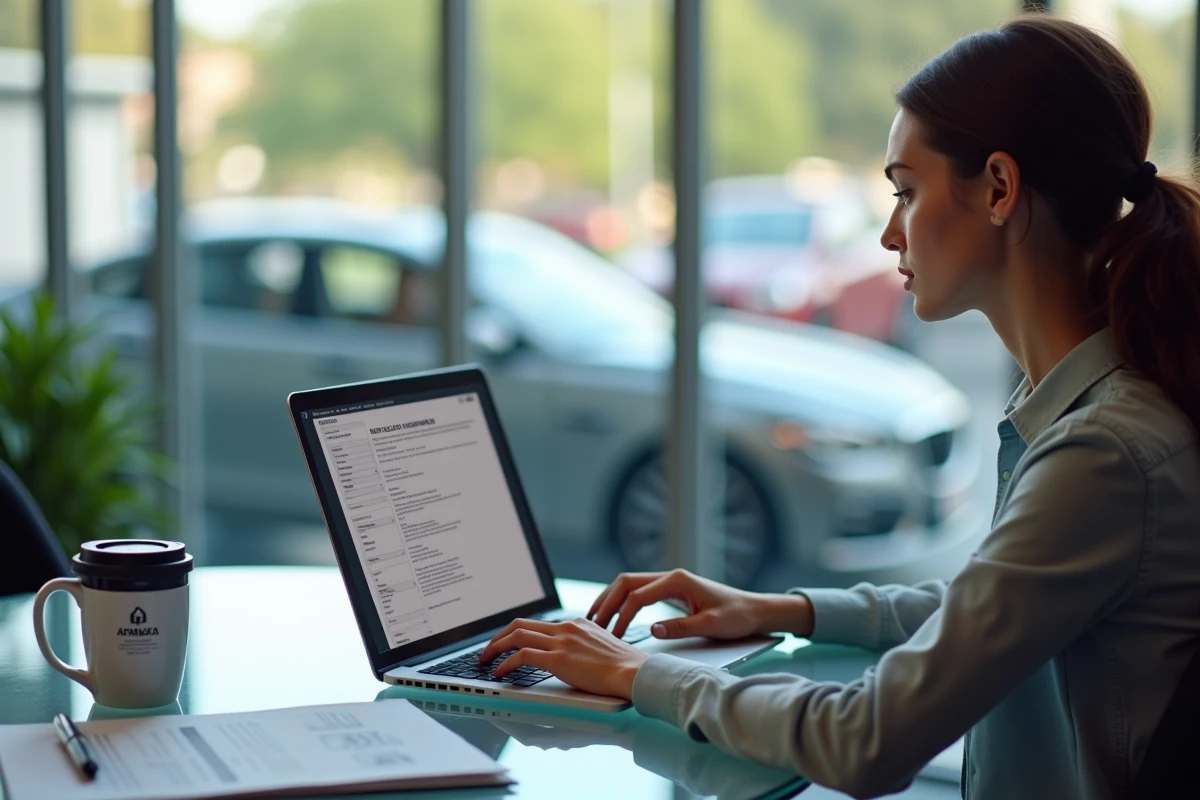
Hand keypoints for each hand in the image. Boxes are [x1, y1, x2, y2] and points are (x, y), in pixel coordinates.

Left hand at [478, 617, 648, 699]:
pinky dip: (506, 663)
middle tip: (488, 650)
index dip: (516, 632)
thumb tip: (570, 658)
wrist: (634, 672)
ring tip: (486, 660)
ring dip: (495, 648)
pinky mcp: (559, 658)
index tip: (506, 642)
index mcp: (575, 623)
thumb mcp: (600, 647)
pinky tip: (500, 672)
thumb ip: (582, 647)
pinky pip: (523, 656)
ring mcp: (562, 641)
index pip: (537, 623)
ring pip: (516, 636)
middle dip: (498, 636)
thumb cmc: (624, 667)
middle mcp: (566, 627)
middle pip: (521, 624)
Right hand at [587, 569, 812, 640]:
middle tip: (591, 624)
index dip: (621, 615)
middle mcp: (670, 576)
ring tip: (595, 619)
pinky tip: (614, 615)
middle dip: (606, 602)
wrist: (754, 609)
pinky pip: (638, 590)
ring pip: (628, 584)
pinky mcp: (670, 589)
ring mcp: (669, 580)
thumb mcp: (711, 625)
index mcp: (678, 581)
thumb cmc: (736, 616)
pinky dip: (622, 600)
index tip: (611, 635)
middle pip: (626, 583)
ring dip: (610, 599)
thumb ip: (681, 627)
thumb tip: (652, 630)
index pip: (639, 595)